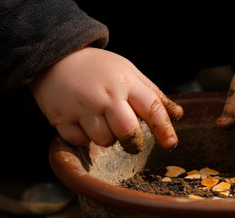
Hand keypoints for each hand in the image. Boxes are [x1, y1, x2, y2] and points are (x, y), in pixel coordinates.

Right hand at [30, 47, 182, 152]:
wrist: (56, 56)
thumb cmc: (100, 68)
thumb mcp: (128, 72)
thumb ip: (152, 94)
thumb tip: (177, 115)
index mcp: (126, 83)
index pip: (152, 108)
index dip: (164, 128)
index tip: (170, 143)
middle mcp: (106, 95)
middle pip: (127, 131)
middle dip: (133, 143)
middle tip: (132, 142)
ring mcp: (82, 107)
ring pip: (104, 140)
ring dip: (107, 139)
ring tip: (102, 124)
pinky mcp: (61, 117)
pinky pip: (79, 140)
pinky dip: (84, 138)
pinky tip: (83, 123)